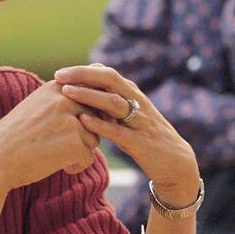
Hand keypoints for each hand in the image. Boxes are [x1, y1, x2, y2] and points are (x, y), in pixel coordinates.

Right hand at [0, 80, 100, 190]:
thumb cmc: (15, 136)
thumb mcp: (38, 105)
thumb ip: (65, 95)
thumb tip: (99, 76)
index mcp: (56, 87)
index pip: (89, 96)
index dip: (82, 116)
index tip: (61, 127)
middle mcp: (65, 99)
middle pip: (94, 119)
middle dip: (80, 135)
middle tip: (52, 143)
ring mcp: (71, 120)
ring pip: (93, 140)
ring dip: (78, 151)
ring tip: (52, 154)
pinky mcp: (74, 143)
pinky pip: (89, 158)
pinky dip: (75, 166)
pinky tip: (56, 166)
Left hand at [55, 64, 199, 202]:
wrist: (175, 162)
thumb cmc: (145, 137)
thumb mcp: (130, 115)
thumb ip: (111, 101)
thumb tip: (85, 87)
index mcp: (133, 94)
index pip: (107, 74)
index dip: (84, 71)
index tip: (60, 72)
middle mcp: (138, 102)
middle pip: (111, 79)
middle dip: (83, 75)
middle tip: (59, 76)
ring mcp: (140, 121)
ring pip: (114, 102)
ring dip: (89, 95)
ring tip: (66, 92)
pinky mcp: (141, 142)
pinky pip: (119, 131)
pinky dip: (100, 124)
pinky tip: (83, 120)